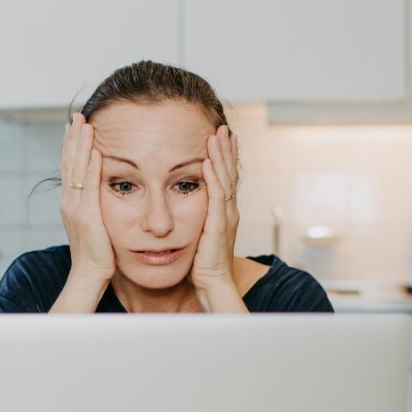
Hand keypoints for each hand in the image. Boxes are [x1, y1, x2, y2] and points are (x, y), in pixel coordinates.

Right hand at [59, 113, 115, 283]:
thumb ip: (95, 206)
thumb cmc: (98, 252)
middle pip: (69, 162)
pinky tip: (95, 150)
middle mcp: (69, 201)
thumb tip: (102, 193)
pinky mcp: (86, 215)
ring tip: (84, 123)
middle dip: (73, 137)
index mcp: (71, 202)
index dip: (71, 145)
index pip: (70, 167)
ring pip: (76, 169)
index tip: (74, 125)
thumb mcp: (95, 223)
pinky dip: (91, 167)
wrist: (90, 274)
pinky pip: (89, 186)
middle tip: (77, 115)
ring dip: (80, 145)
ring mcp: (75, 207)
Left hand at [190, 125, 240, 296]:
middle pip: (229, 173)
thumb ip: (195, 219)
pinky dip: (213, 177)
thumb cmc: (202, 264)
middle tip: (223, 128)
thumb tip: (182, 209)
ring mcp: (225, 216)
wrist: (212, 283)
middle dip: (226, 149)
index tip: (221, 139)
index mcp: (223, 212)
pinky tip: (208, 161)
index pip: (225, 179)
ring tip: (217, 135)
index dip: (224, 158)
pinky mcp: (218, 224)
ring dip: (221, 156)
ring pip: (225, 179)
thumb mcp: (198, 235)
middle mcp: (228, 211)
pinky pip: (216, 195)